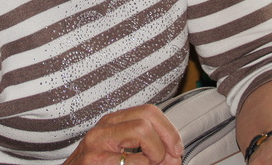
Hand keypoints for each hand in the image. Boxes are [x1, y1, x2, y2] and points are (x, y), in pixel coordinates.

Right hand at [62, 105, 182, 164]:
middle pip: (147, 117)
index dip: (169, 130)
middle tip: (167, 160)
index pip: (149, 111)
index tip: (177, 149)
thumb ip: (147, 149)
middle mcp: (103, 128)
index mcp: (112, 122)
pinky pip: (131, 160)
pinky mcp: (94, 161)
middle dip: (166, 139)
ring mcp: (96, 144)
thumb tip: (174, 155)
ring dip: (155, 155)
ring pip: (141, 131)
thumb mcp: (120, 153)